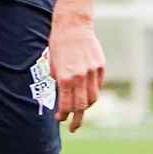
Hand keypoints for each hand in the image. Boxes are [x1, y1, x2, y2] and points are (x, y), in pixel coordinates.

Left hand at [49, 9, 105, 132]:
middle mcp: (80, 77)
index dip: (63, 116)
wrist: (73, 25)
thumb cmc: (58, 44)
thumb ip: (56, 81)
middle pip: (81, 106)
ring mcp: (92, 72)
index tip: (60, 119)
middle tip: (73, 128)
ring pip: (93, 98)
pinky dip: (93, 94)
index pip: (66, 105)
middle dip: (77, 120)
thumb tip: (58, 97)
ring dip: (86, 108)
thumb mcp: (51, 64)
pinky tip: (87, 97)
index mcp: (65, 78)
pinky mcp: (101, 67)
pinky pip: (98, 86)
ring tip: (81, 112)